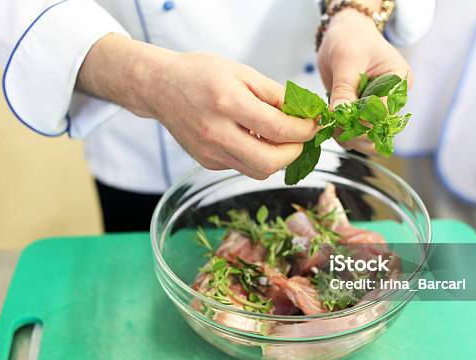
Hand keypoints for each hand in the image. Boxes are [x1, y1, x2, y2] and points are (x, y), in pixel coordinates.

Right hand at [78, 35, 315, 179]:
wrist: (161, 87)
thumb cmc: (202, 74)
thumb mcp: (243, 72)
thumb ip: (275, 95)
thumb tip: (305, 114)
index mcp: (228, 103)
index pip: (279, 129)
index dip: (304, 130)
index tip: (314, 124)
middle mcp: (217, 133)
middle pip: (270, 163)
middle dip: (294, 153)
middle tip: (300, 138)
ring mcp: (210, 152)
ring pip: (258, 171)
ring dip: (277, 159)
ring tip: (279, 139)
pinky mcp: (207, 163)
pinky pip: (242, 167)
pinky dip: (256, 157)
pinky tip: (253, 138)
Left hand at [317, 8, 411, 154]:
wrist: (344, 34)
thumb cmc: (350, 38)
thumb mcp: (346, 60)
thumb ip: (344, 88)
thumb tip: (340, 114)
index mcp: (398, 81)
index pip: (384, 112)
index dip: (362, 121)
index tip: (340, 118)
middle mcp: (393, 98)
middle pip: (379, 130)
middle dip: (354, 133)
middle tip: (332, 124)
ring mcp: (380, 108)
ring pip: (369, 138)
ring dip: (349, 137)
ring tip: (331, 124)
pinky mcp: (366, 114)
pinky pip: (358, 134)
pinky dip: (344, 134)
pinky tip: (332, 125)